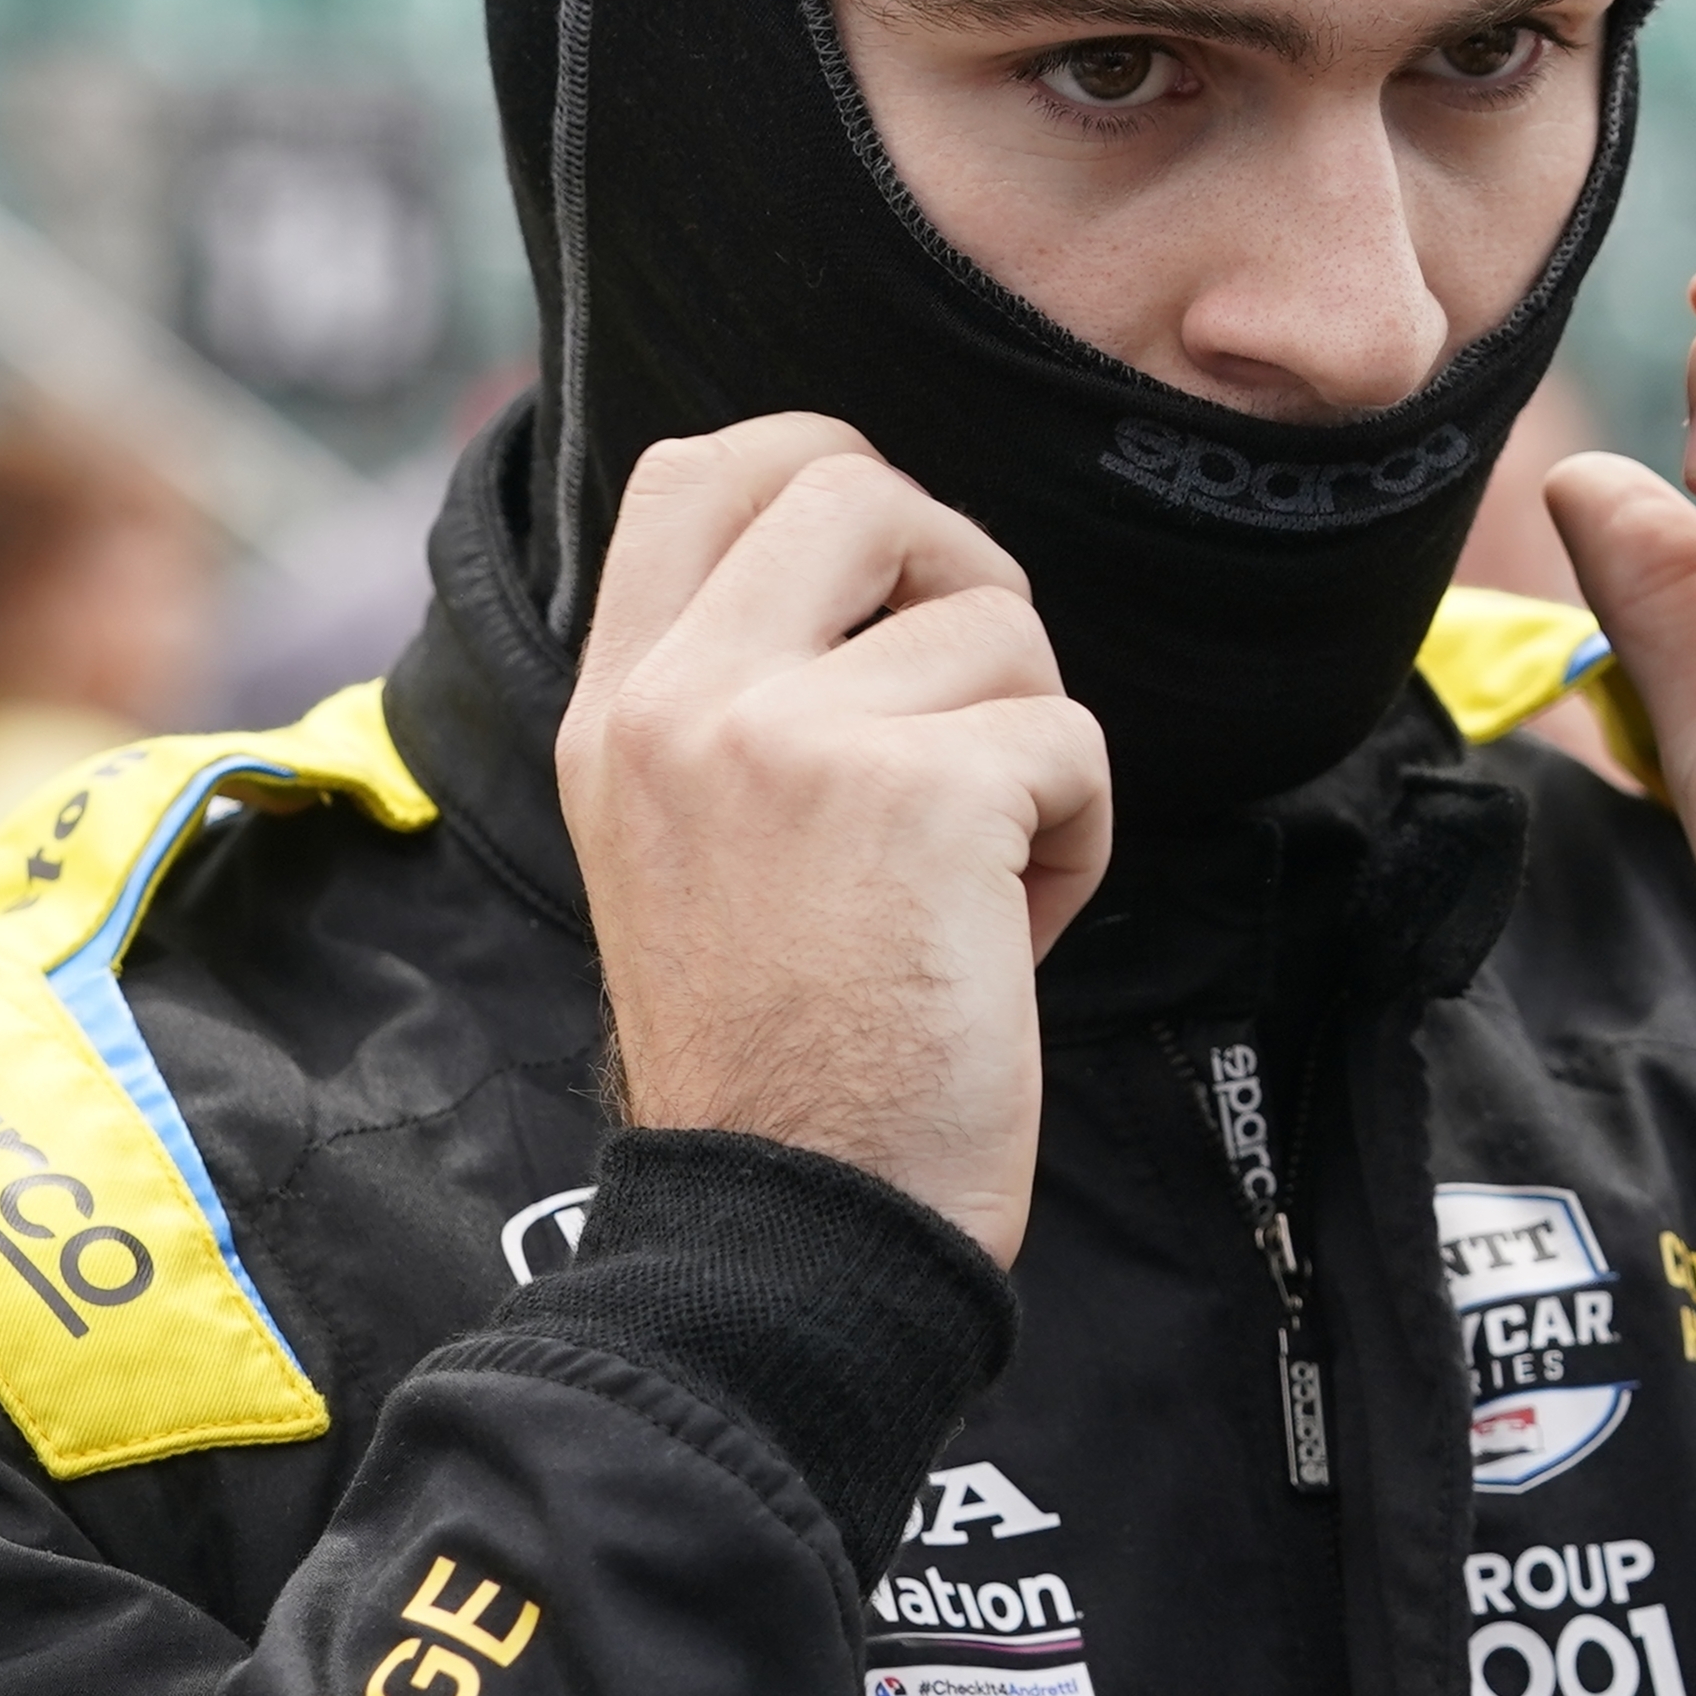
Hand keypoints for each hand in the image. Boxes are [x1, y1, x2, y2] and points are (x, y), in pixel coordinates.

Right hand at [558, 414, 1109, 1264]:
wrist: (793, 1231)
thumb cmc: (777, 1059)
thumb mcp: (678, 846)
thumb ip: (737, 702)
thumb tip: (875, 561)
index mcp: (617, 712)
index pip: (697, 468)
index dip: (820, 464)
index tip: (890, 561)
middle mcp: (682, 704)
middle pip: (860, 487)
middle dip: (962, 577)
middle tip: (973, 709)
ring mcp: (792, 738)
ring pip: (998, 626)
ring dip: (1028, 749)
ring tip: (971, 881)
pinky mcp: (921, 795)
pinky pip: (1073, 741)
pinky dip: (1078, 841)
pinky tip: (1004, 938)